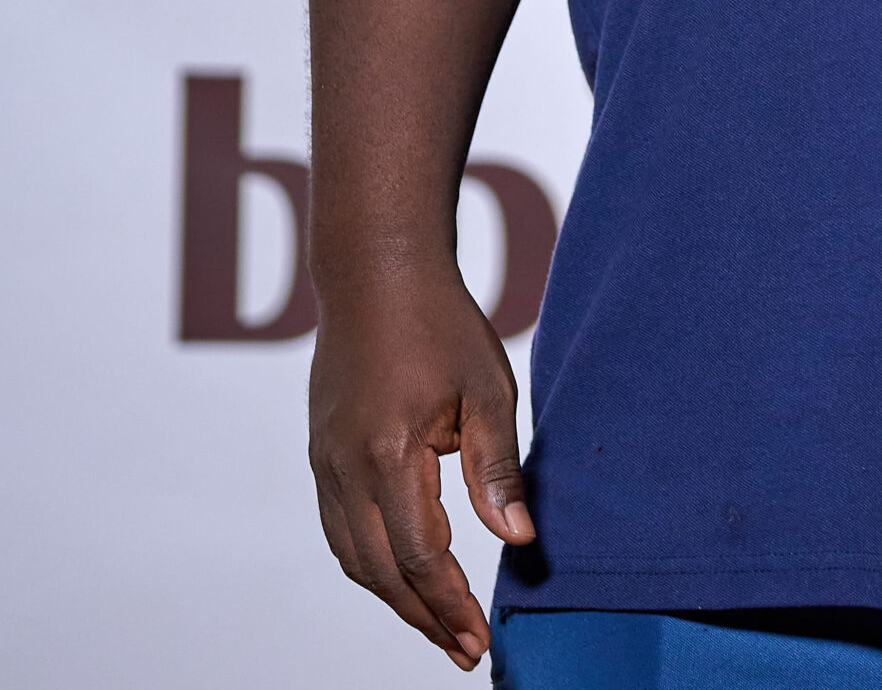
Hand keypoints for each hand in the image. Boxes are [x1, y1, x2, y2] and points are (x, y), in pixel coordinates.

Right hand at [308, 266, 535, 669]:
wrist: (376, 273)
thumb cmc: (441, 323)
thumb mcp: (488, 388)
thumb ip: (497, 468)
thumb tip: (520, 540)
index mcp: (388, 453)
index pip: (418, 556)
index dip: (449, 604)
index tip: (479, 639)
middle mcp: (344, 468)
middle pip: (380, 572)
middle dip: (424, 617)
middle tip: (464, 650)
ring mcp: (324, 463)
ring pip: (353, 558)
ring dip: (394, 598)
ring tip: (439, 624)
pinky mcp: (320, 455)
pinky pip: (340, 530)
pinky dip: (370, 564)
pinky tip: (401, 575)